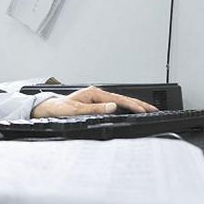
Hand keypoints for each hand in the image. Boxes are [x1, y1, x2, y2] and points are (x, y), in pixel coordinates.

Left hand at [31, 86, 157, 117]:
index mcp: (94, 93)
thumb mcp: (77, 110)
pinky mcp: (97, 102)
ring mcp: (97, 97)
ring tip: (148, 109)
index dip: (132, 105)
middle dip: (138, 103)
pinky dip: (126, 106)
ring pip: (120, 100)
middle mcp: (97, 93)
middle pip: (122, 98)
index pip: (118, 99)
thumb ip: (95, 109)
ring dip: (134, 104)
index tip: (143, 110)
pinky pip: (115, 103)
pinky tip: (132, 110)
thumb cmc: (60, 109)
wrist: (50, 110)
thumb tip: (113, 107)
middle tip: (153, 109)